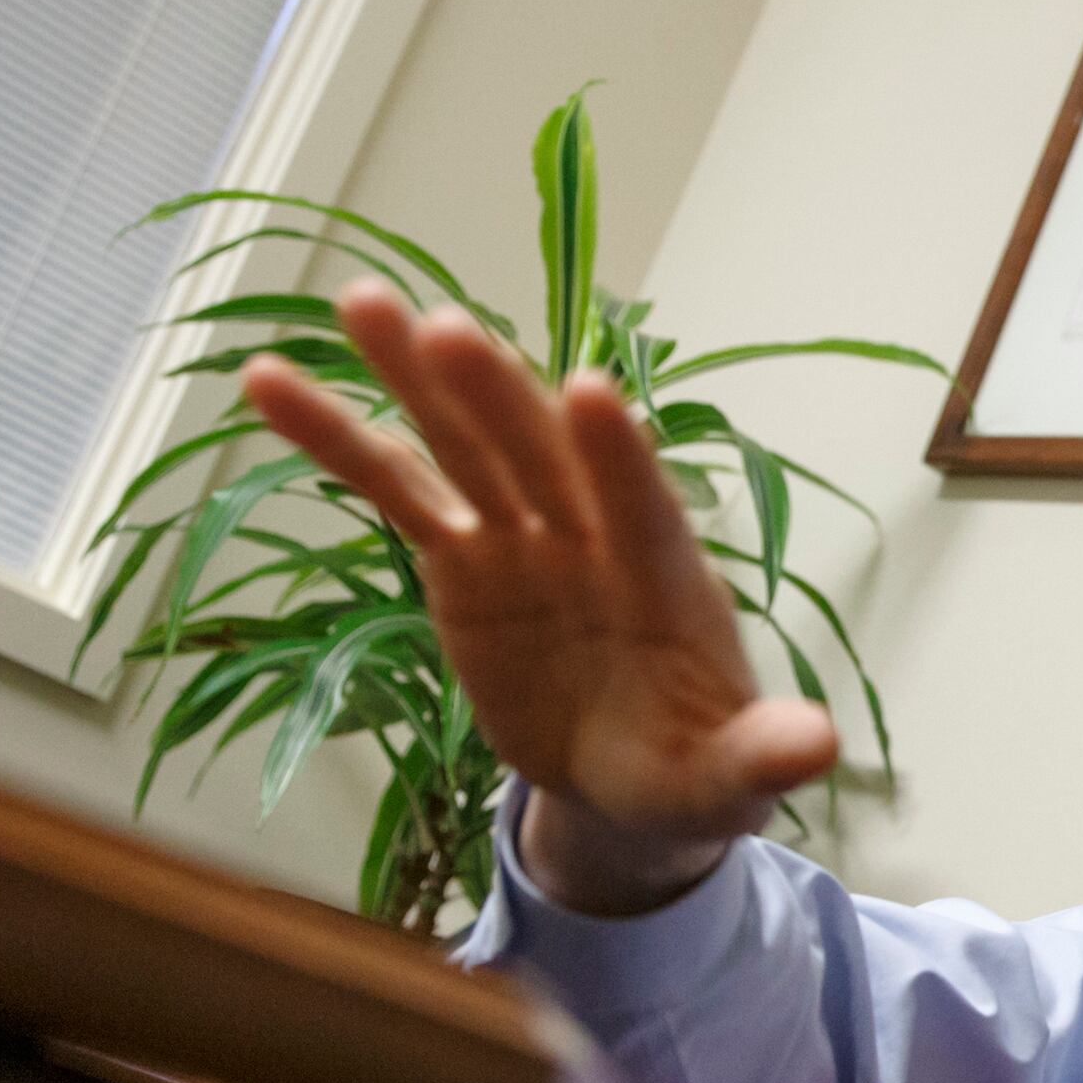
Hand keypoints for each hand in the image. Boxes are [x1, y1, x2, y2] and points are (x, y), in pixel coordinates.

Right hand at [241, 280, 836, 911]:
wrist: (634, 776)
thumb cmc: (693, 769)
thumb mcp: (729, 780)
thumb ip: (763, 757)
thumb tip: (815, 748)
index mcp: (668, 577)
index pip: (644, 509)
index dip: (619, 457)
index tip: (590, 392)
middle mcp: (593, 533)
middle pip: (543, 456)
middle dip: (499, 396)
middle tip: (448, 329)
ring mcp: (522, 534)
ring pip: (464, 445)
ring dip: (413, 378)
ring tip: (358, 303)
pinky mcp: (460, 553)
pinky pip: (394, 487)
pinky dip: (333, 438)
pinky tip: (267, 383)